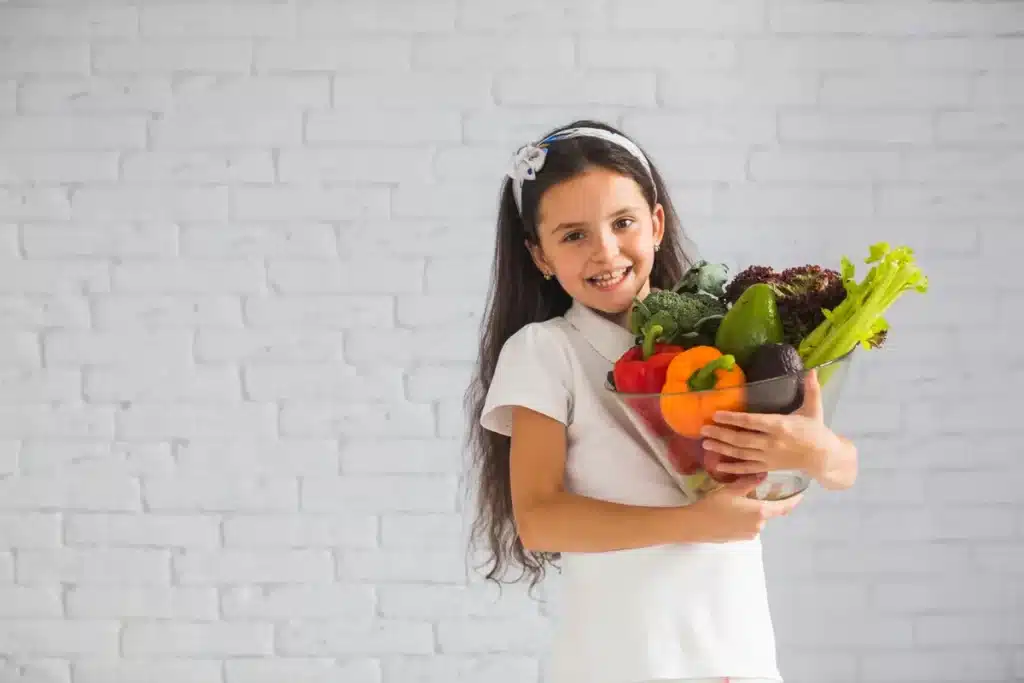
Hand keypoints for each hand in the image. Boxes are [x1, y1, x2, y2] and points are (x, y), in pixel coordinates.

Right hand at [686, 474, 802, 541]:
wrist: (696, 525)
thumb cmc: (714, 505)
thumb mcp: (731, 489)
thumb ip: (750, 482)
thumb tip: (763, 474)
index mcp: (761, 511)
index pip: (784, 507)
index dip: (794, 501)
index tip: (801, 494)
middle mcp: (760, 525)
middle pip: (769, 512)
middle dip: (765, 503)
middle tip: (756, 492)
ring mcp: (751, 534)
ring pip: (758, 519)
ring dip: (753, 511)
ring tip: (739, 503)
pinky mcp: (741, 539)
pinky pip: (749, 526)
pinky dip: (745, 519)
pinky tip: (732, 513)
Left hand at [698, 370, 841, 480]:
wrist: (823, 457)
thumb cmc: (816, 431)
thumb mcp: (814, 409)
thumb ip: (812, 389)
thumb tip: (812, 369)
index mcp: (781, 426)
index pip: (753, 422)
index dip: (734, 418)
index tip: (717, 414)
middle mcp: (772, 443)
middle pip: (742, 439)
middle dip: (721, 434)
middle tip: (703, 429)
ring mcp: (769, 457)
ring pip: (741, 454)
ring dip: (722, 449)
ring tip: (705, 443)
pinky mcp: (768, 467)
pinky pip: (747, 469)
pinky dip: (732, 468)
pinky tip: (718, 465)